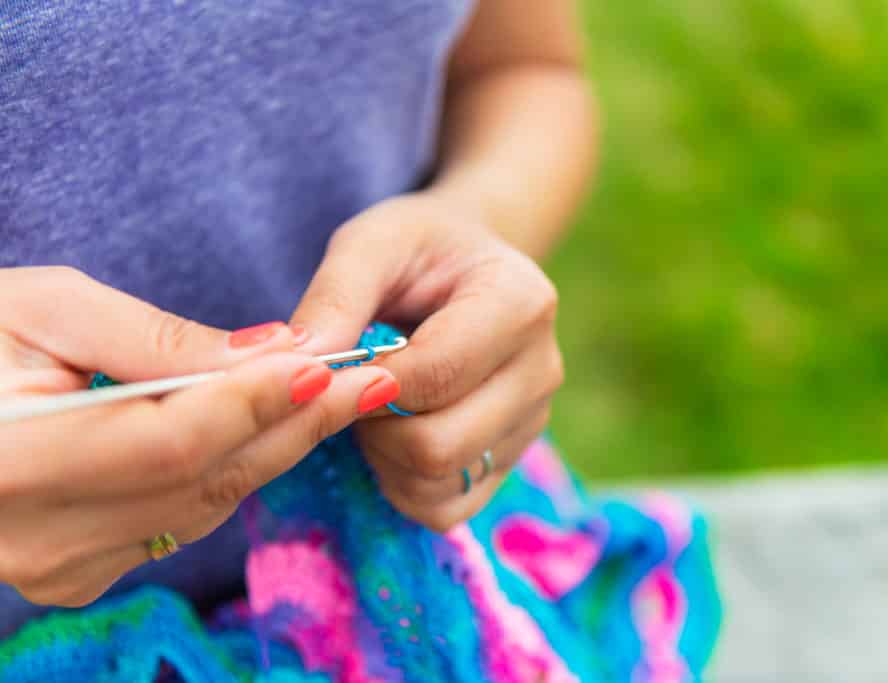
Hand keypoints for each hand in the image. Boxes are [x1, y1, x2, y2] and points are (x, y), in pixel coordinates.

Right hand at [0, 267, 394, 606]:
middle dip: (298, 423)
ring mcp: (59, 566)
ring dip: (279, 447)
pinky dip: (235, 470)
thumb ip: (154, 340)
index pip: (175, 439)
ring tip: (346, 397)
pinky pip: (183, 519)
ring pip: (206, 504)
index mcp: (14, 461)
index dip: (262, 402)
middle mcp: (37, 536)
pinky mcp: (78, 571)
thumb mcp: (42, 309)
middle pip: (206, 479)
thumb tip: (271, 352)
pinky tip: (280, 428)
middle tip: (373, 379)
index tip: (334, 363)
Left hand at [291, 193, 563, 531]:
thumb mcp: (370, 245)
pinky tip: (394, 438)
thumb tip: (301, 368)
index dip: (365, 384)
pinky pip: (446, 509)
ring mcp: (533, 421)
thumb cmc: (417, 250)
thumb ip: (335, 298)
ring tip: (376, 407)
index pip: (434, 375)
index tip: (336, 362)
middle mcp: (542, 369)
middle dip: (375, 427)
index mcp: (521, 303)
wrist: (465, 266)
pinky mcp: (512, 460)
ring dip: (384, 457)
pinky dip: (403, 485)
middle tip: (356, 389)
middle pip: (439, 445)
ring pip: (439, 482)